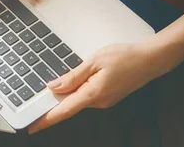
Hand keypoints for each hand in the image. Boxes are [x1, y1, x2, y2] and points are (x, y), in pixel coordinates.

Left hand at [28, 42, 163, 132]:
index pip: (64, 111)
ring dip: (65, 95)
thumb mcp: (94, 61)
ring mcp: (104, 101)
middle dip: (52, 103)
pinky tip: (72, 83)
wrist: (150, 59)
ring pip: (77, 100)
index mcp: (93, 94)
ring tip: (54, 86)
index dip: (47, 119)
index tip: (33, 126)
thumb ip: (72, 76)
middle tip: (36, 98)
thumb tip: (54, 86)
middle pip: (69, 106)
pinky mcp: (107, 96)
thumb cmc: (125, 57)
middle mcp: (99, 102)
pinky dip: (75, 92)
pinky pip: (86, 96)